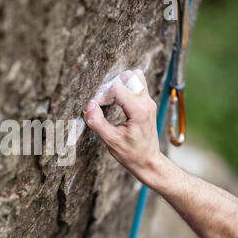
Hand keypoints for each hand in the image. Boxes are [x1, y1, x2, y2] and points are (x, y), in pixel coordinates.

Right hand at [83, 69, 162, 185]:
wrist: (148, 161)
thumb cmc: (131, 153)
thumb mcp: (111, 141)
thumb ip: (97, 122)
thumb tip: (88, 105)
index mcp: (139, 111)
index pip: (117, 87)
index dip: (103, 95)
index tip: (98, 107)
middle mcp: (147, 102)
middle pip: (127, 77)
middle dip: (111, 87)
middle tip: (104, 103)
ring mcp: (149, 101)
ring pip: (135, 77)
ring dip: (119, 85)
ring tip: (112, 101)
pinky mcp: (147, 102)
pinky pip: (138, 84)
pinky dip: (125, 87)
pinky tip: (118, 101)